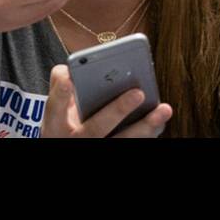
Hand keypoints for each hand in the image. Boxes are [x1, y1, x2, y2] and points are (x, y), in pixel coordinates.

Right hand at [40, 65, 172, 137]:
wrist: (68, 145)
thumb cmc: (65, 122)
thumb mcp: (58, 108)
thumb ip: (62, 85)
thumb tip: (73, 70)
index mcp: (55, 125)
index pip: (55, 108)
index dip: (61, 94)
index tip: (69, 79)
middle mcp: (75, 140)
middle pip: (96, 128)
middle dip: (117, 110)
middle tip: (138, 92)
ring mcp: (95, 148)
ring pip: (121, 141)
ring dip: (145, 126)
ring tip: (164, 109)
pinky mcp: (112, 149)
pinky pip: (132, 144)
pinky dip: (150, 132)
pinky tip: (161, 119)